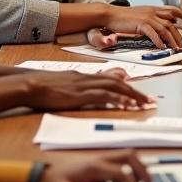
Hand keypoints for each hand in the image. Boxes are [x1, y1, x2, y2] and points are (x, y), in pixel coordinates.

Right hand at [23, 71, 155, 112]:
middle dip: (136, 92)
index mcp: (85, 76)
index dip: (128, 87)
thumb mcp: (65, 84)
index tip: (140, 95)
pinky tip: (127, 105)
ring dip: (132, 95)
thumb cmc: (43, 87)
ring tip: (144, 104)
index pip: (112, 79)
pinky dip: (118, 99)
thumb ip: (79, 87)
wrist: (31, 84)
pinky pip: (104, 95)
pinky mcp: (81, 94)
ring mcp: (86, 85)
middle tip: (150, 101)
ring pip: (115, 87)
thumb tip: (90, 92)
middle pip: (119, 82)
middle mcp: (89, 78)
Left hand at [39, 150, 152, 181]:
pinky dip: (129, 170)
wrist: (42, 176)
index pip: (121, 172)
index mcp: (93, 166)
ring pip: (126, 156)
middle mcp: (99, 159)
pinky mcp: (98, 163)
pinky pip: (120, 162)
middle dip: (142, 168)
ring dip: (137, 167)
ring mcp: (99, 159)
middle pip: (129, 155)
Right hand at [97, 5, 181, 49]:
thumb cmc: (123, 17)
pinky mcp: (141, 24)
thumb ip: (151, 20)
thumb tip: (160, 28)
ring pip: (165, 29)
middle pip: (172, 23)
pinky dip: (159, 41)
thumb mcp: (140, 16)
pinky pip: (154, 33)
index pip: (173, 10)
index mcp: (153, 9)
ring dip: (172, 40)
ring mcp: (147, 17)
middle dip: (179, 35)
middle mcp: (153, 12)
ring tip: (176, 49)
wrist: (109, 14)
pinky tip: (162, 48)